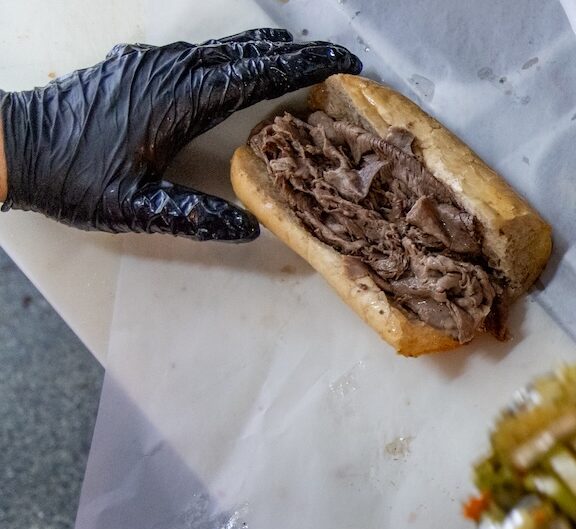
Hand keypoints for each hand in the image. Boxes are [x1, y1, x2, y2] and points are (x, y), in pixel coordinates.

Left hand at [0, 29, 359, 239]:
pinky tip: (228, 64)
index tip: (339, 62)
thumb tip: (248, 228)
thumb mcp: (135, 208)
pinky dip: (224, 55)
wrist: (10, 145)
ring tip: (289, 53)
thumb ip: (194, 217)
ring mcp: (147, 65)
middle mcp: (167, 73)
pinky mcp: (131, 68)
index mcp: (178, 102)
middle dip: (291, 53)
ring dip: (258, 50)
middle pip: (242, 53)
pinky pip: (191, 53)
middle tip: (333, 55)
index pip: (254, 76)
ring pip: (216, 48)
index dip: (301, 68)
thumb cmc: (70, 179)